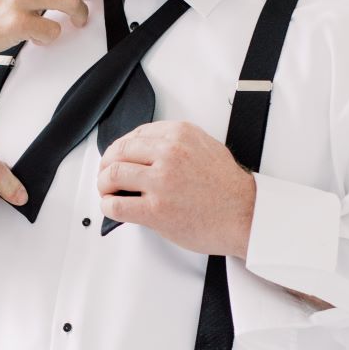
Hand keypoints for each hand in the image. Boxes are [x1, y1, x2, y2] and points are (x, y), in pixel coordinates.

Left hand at [97, 121, 256, 258]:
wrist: (245, 215)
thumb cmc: (228, 187)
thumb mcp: (205, 147)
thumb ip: (176, 143)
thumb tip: (147, 150)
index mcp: (179, 135)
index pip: (135, 134)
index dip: (121, 149)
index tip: (118, 158)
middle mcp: (169, 154)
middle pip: (118, 152)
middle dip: (106, 165)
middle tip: (106, 175)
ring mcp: (161, 182)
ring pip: (112, 175)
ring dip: (103, 185)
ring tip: (107, 192)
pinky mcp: (156, 210)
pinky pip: (117, 205)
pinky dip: (108, 206)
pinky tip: (112, 208)